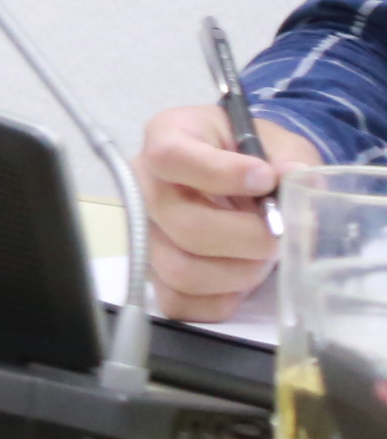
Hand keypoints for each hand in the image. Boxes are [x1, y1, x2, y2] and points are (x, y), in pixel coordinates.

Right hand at [136, 101, 316, 321]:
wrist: (238, 176)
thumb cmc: (253, 154)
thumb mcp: (276, 143)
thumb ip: (288, 158)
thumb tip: (295, 177)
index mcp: (167, 137)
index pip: (171, 157)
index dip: (220, 174)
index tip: (265, 180)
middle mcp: (145, 185)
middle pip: (183, 225)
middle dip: (246, 238)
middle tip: (279, 235)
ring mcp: (146, 231)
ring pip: (180, 270)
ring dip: (238, 273)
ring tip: (264, 258)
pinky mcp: (155, 271)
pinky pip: (179, 302)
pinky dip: (221, 299)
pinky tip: (242, 279)